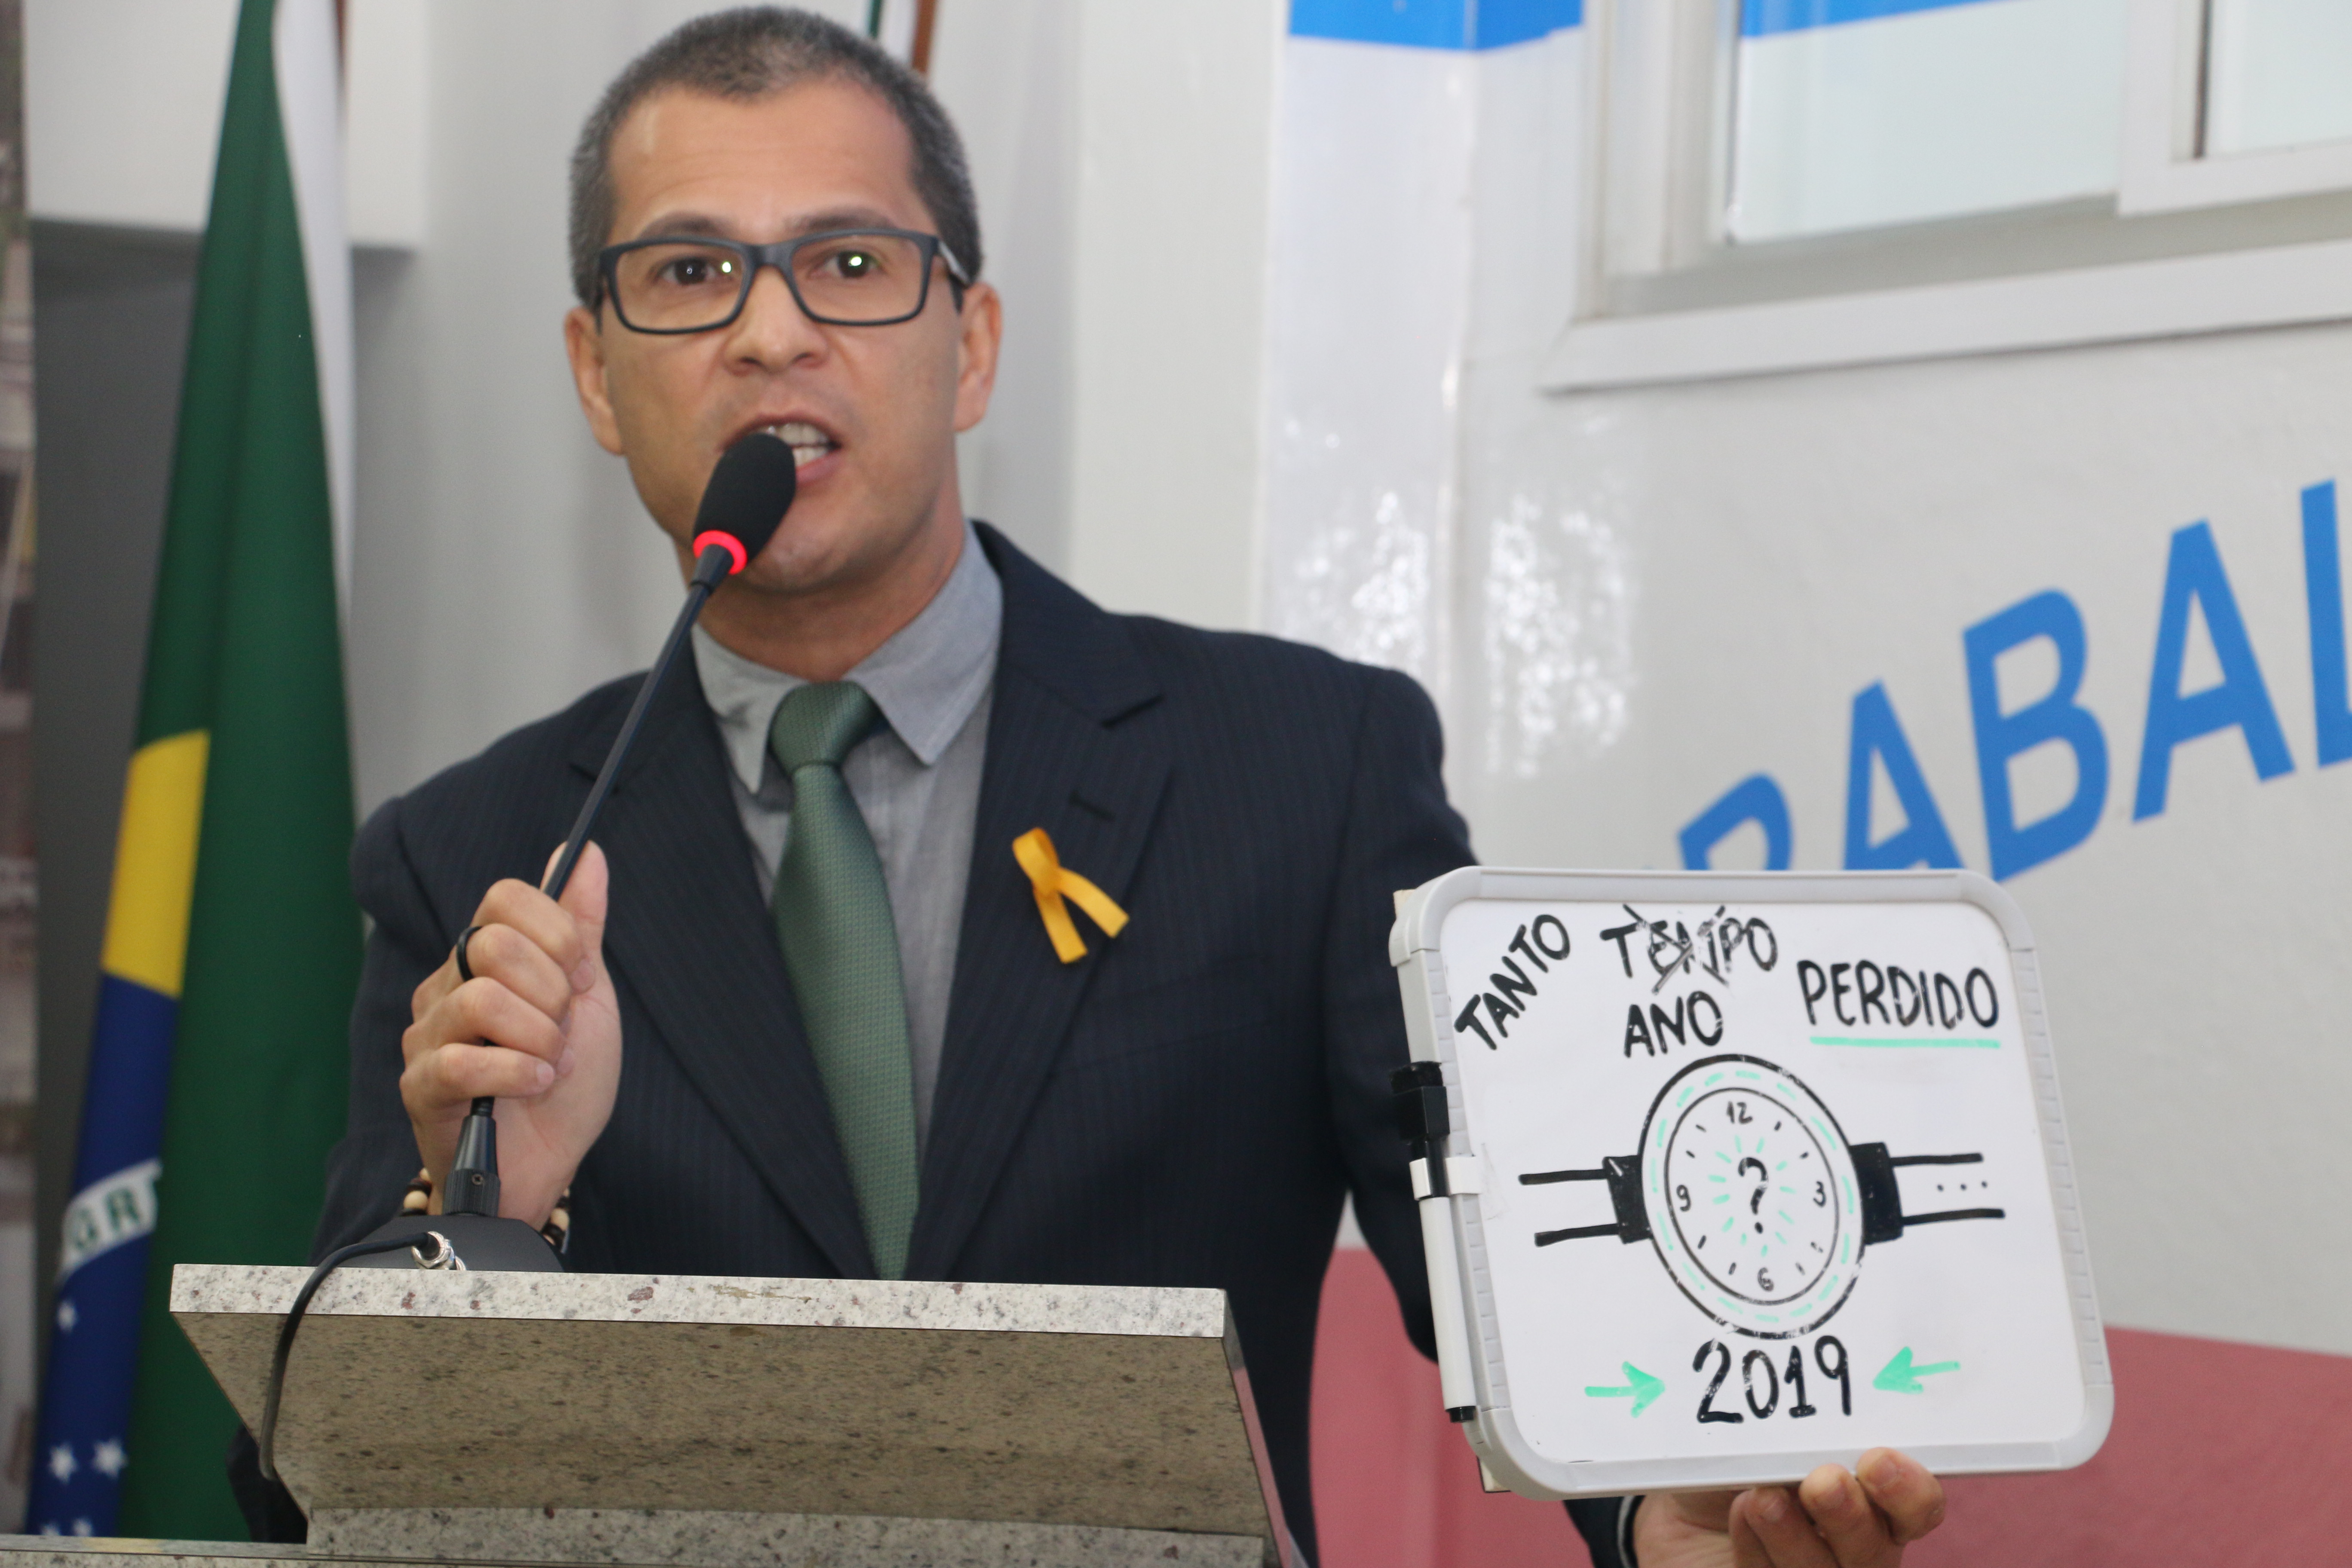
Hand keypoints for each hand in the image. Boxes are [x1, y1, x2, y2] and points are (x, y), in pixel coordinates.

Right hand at [399, 843, 620, 1227]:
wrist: (551, 1162)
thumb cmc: (565, 1079)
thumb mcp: (588, 994)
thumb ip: (581, 924)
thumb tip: (585, 854)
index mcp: (483, 958)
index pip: (505, 899)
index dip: (557, 934)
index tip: (581, 978)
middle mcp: (445, 986)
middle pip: (494, 945)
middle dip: (552, 992)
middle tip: (562, 1033)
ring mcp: (427, 1036)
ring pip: (483, 1000)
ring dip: (539, 1039)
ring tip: (550, 1066)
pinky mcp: (421, 1087)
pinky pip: (465, 1061)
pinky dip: (519, 1074)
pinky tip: (535, 1087)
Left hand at [1631, 1448, 1945, 1567]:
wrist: (1673, 1508)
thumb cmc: (1730, 1461)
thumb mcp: (1757, 1434)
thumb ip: (1790, 1430)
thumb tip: (1803, 1407)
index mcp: (1868, 1498)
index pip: (1914, 1507)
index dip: (1910, 1491)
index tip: (1880, 1460)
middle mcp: (1850, 1544)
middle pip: (1877, 1551)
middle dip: (1851, 1515)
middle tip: (1825, 1481)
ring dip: (1796, 1536)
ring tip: (1764, 1499)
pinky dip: (1755, 1549)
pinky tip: (1740, 1516)